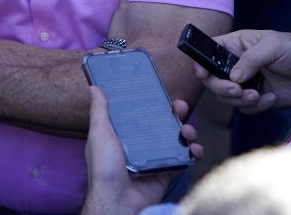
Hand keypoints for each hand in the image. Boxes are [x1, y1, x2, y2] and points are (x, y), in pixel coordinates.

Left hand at [81, 86, 201, 214]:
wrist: (118, 202)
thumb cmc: (104, 169)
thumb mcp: (99, 135)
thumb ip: (99, 112)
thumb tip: (95, 88)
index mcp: (124, 134)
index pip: (142, 114)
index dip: (154, 102)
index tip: (163, 93)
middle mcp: (141, 145)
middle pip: (163, 123)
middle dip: (175, 113)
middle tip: (180, 107)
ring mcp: (155, 158)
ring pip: (177, 139)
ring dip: (187, 131)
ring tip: (187, 131)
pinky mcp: (166, 172)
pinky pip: (184, 159)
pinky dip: (194, 153)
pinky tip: (195, 149)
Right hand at [200, 30, 290, 113]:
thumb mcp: (274, 46)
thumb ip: (251, 59)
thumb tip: (233, 76)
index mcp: (237, 45)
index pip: (209, 52)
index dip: (200, 62)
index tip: (203, 74)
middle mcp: (238, 64)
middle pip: (213, 79)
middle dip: (221, 88)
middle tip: (237, 90)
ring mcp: (247, 82)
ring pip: (227, 97)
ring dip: (239, 99)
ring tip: (257, 95)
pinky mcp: (258, 98)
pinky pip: (245, 108)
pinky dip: (255, 107)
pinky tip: (271, 98)